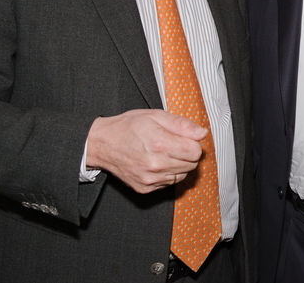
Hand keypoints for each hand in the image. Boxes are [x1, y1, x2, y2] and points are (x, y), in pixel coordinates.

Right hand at [85, 109, 206, 192]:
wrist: (102, 144)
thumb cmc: (128, 126)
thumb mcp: (155, 116)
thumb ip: (181, 124)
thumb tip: (202, 133)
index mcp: (159, 143)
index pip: (195, 151)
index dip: (193, 142)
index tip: (185, 137)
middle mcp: (155, 164)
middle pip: (192, 164)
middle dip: (187, 153)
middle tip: (174, 143)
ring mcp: (150, 179)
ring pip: (183, 175)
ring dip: (179, 164)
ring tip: (164, 152)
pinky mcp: (145, 188)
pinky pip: (170, 183)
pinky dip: (168, 173)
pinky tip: (157, 162)